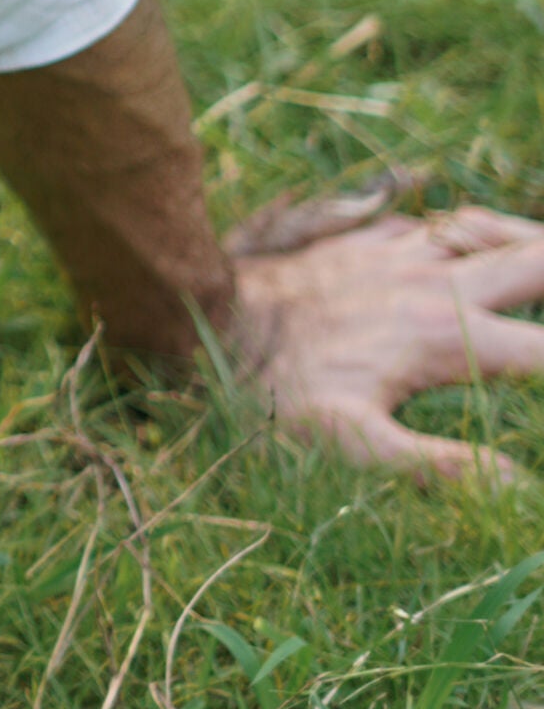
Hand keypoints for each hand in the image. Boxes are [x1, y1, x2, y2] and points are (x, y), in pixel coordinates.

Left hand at [216, 198, 543, 480]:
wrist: (199, 313)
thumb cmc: (267, 390)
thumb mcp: (347, 443)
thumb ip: (434, 465)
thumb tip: (514, 485)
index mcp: (444, 337)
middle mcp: (435, 285)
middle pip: (537, 263)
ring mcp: (401, 254)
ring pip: (493, 231)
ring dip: (531, 242)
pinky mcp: (367, 238)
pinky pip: (438, 223)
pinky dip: (474, 232)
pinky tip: (477, 245)